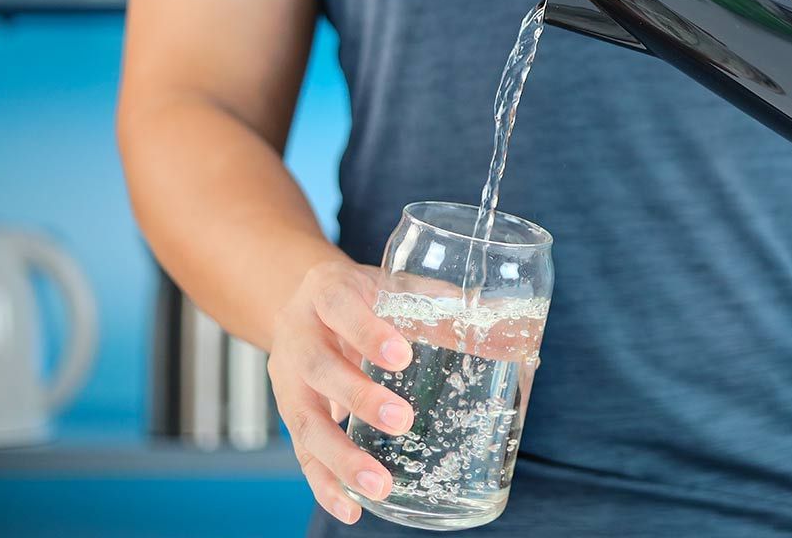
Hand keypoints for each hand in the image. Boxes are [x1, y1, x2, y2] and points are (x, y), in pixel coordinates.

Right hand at [268, 259, 414, 525]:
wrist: (302, 300)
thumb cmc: (361, 295)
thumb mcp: (390, 284)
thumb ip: (438, 300)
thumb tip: (503, 315)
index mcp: (325, 293)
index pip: (340, 307)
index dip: (367, 332)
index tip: (402, 355)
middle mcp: (300, 337)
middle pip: (321, 369)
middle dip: (360, 398)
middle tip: (402, 421)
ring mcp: (289, 379)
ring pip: (306, 421)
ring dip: (342, 457)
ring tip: (379, 485)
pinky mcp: (292, 413)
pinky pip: (303, 452)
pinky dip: (324, 484)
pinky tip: (351, 508)